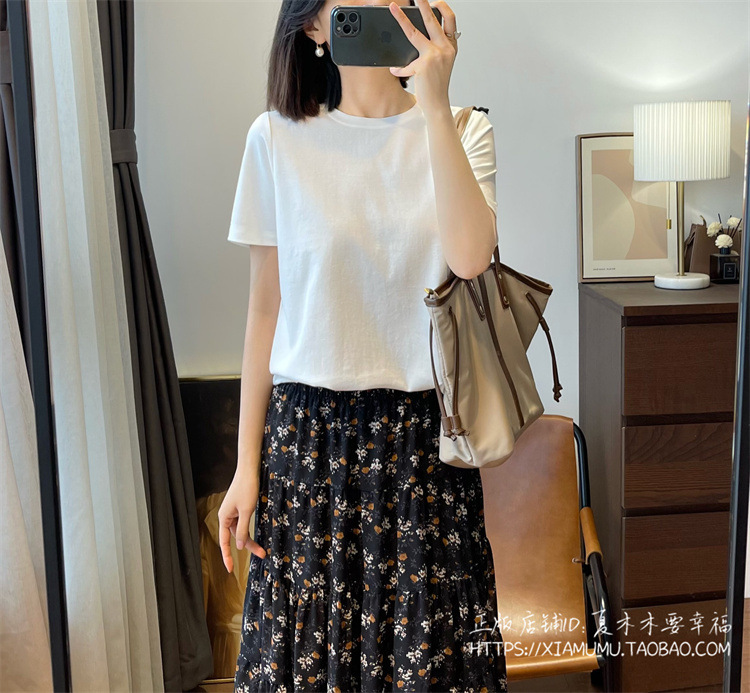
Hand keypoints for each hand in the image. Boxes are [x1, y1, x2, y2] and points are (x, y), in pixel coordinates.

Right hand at [218, 468, 266, 572]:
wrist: (250, 470)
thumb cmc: (246, 488)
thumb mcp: (246, 511)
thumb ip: (242, 529)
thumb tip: (239, 546)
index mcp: (224, 518)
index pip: (223, 542)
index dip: (226, 557)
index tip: (230, 570)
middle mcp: (226, 517)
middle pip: (235, 537)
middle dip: (248, 546)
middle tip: (262, 554)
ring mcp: (233, 512)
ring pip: (241, 531)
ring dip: (251, 539)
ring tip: (263, 549)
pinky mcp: (240, 508)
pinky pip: (244, 523)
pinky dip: (250, 530)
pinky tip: (257, 535)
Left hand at [388, 0, 457, 115]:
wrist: (438, 104)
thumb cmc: (437, 84)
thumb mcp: (440, 63)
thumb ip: (433, 48)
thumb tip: (414, 35)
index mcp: (451, 45)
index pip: (450, 19)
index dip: (442, 7)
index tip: (433, 0)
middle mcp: (445, 48)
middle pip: (431, 20)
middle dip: (423, 3)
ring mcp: (434, 56)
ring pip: (414, 33)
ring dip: (402, 20)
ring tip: (394, 9)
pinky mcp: (423, 66)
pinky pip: (405, 63)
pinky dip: (398, 68)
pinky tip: (394, 70)